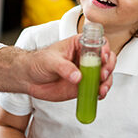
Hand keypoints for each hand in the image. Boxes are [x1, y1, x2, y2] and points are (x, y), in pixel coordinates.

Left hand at [0, 34, 116, 100]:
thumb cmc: (38, 62)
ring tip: (101, 89)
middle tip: (102, 75)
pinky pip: (97, 88)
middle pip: (107, 59)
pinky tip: (98, 95)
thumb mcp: (50, 61)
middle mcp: (86, 58)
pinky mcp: (83, 85)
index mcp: (79, 45)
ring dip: (107, 82)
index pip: (98, 42)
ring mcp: (86, 72)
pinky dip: (100, 92)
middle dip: (108, 67)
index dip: (104, 49)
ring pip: (105, 75)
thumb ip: (64, 68)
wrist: (29, 79)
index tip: (103, 58)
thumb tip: (78, 77)